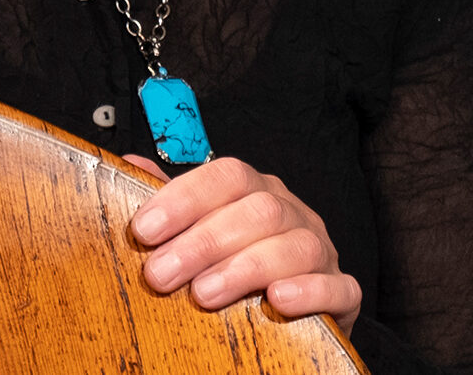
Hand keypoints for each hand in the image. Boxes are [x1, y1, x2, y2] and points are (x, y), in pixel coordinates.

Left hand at [126, 154, 360, 334]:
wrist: (296, 307)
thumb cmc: (237, 260)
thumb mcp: (201, 228)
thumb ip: (171, 200)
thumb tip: (128, 165)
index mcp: (255, 188)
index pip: (225, 176)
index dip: (183, 198)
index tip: (143, 230)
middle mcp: (291, 211)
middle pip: (254, 211)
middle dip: (202, 242)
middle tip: (159, 274)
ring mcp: (321, 249)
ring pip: (293, 245)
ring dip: (244, 268)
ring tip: (203, 294)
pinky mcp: (344, 291)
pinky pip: (338, 286)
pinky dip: (309, 291)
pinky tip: (277, 301)